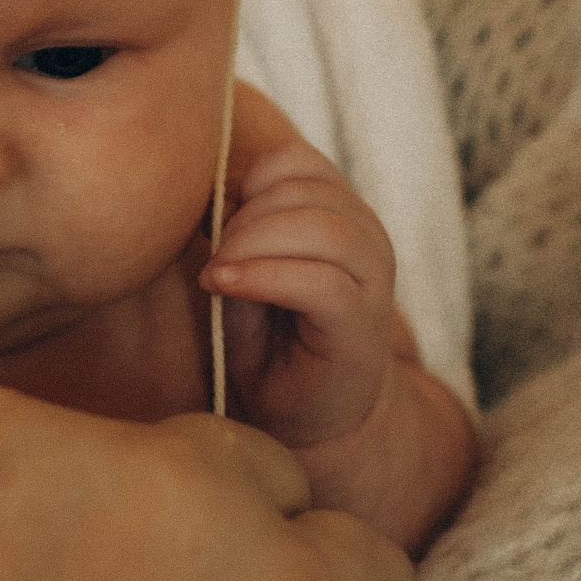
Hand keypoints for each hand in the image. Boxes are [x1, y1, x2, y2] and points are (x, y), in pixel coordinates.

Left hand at [201, 87, 396, 451]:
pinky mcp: (364, 323)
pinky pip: (321, 282)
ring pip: (322, 228)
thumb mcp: (246, 270)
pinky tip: (223, 286)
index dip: (249, 180)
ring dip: (252, 243)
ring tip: (217, 274)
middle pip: (306, 191)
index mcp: (341, 214)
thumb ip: (237, 227)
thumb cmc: (271, 341)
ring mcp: (374, 281)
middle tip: (213, 256)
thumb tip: (207, 190)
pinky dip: (263, 276)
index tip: (217, 222)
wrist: (309, 417)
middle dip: (244, 216)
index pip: (299, 162)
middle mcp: (367, 239)